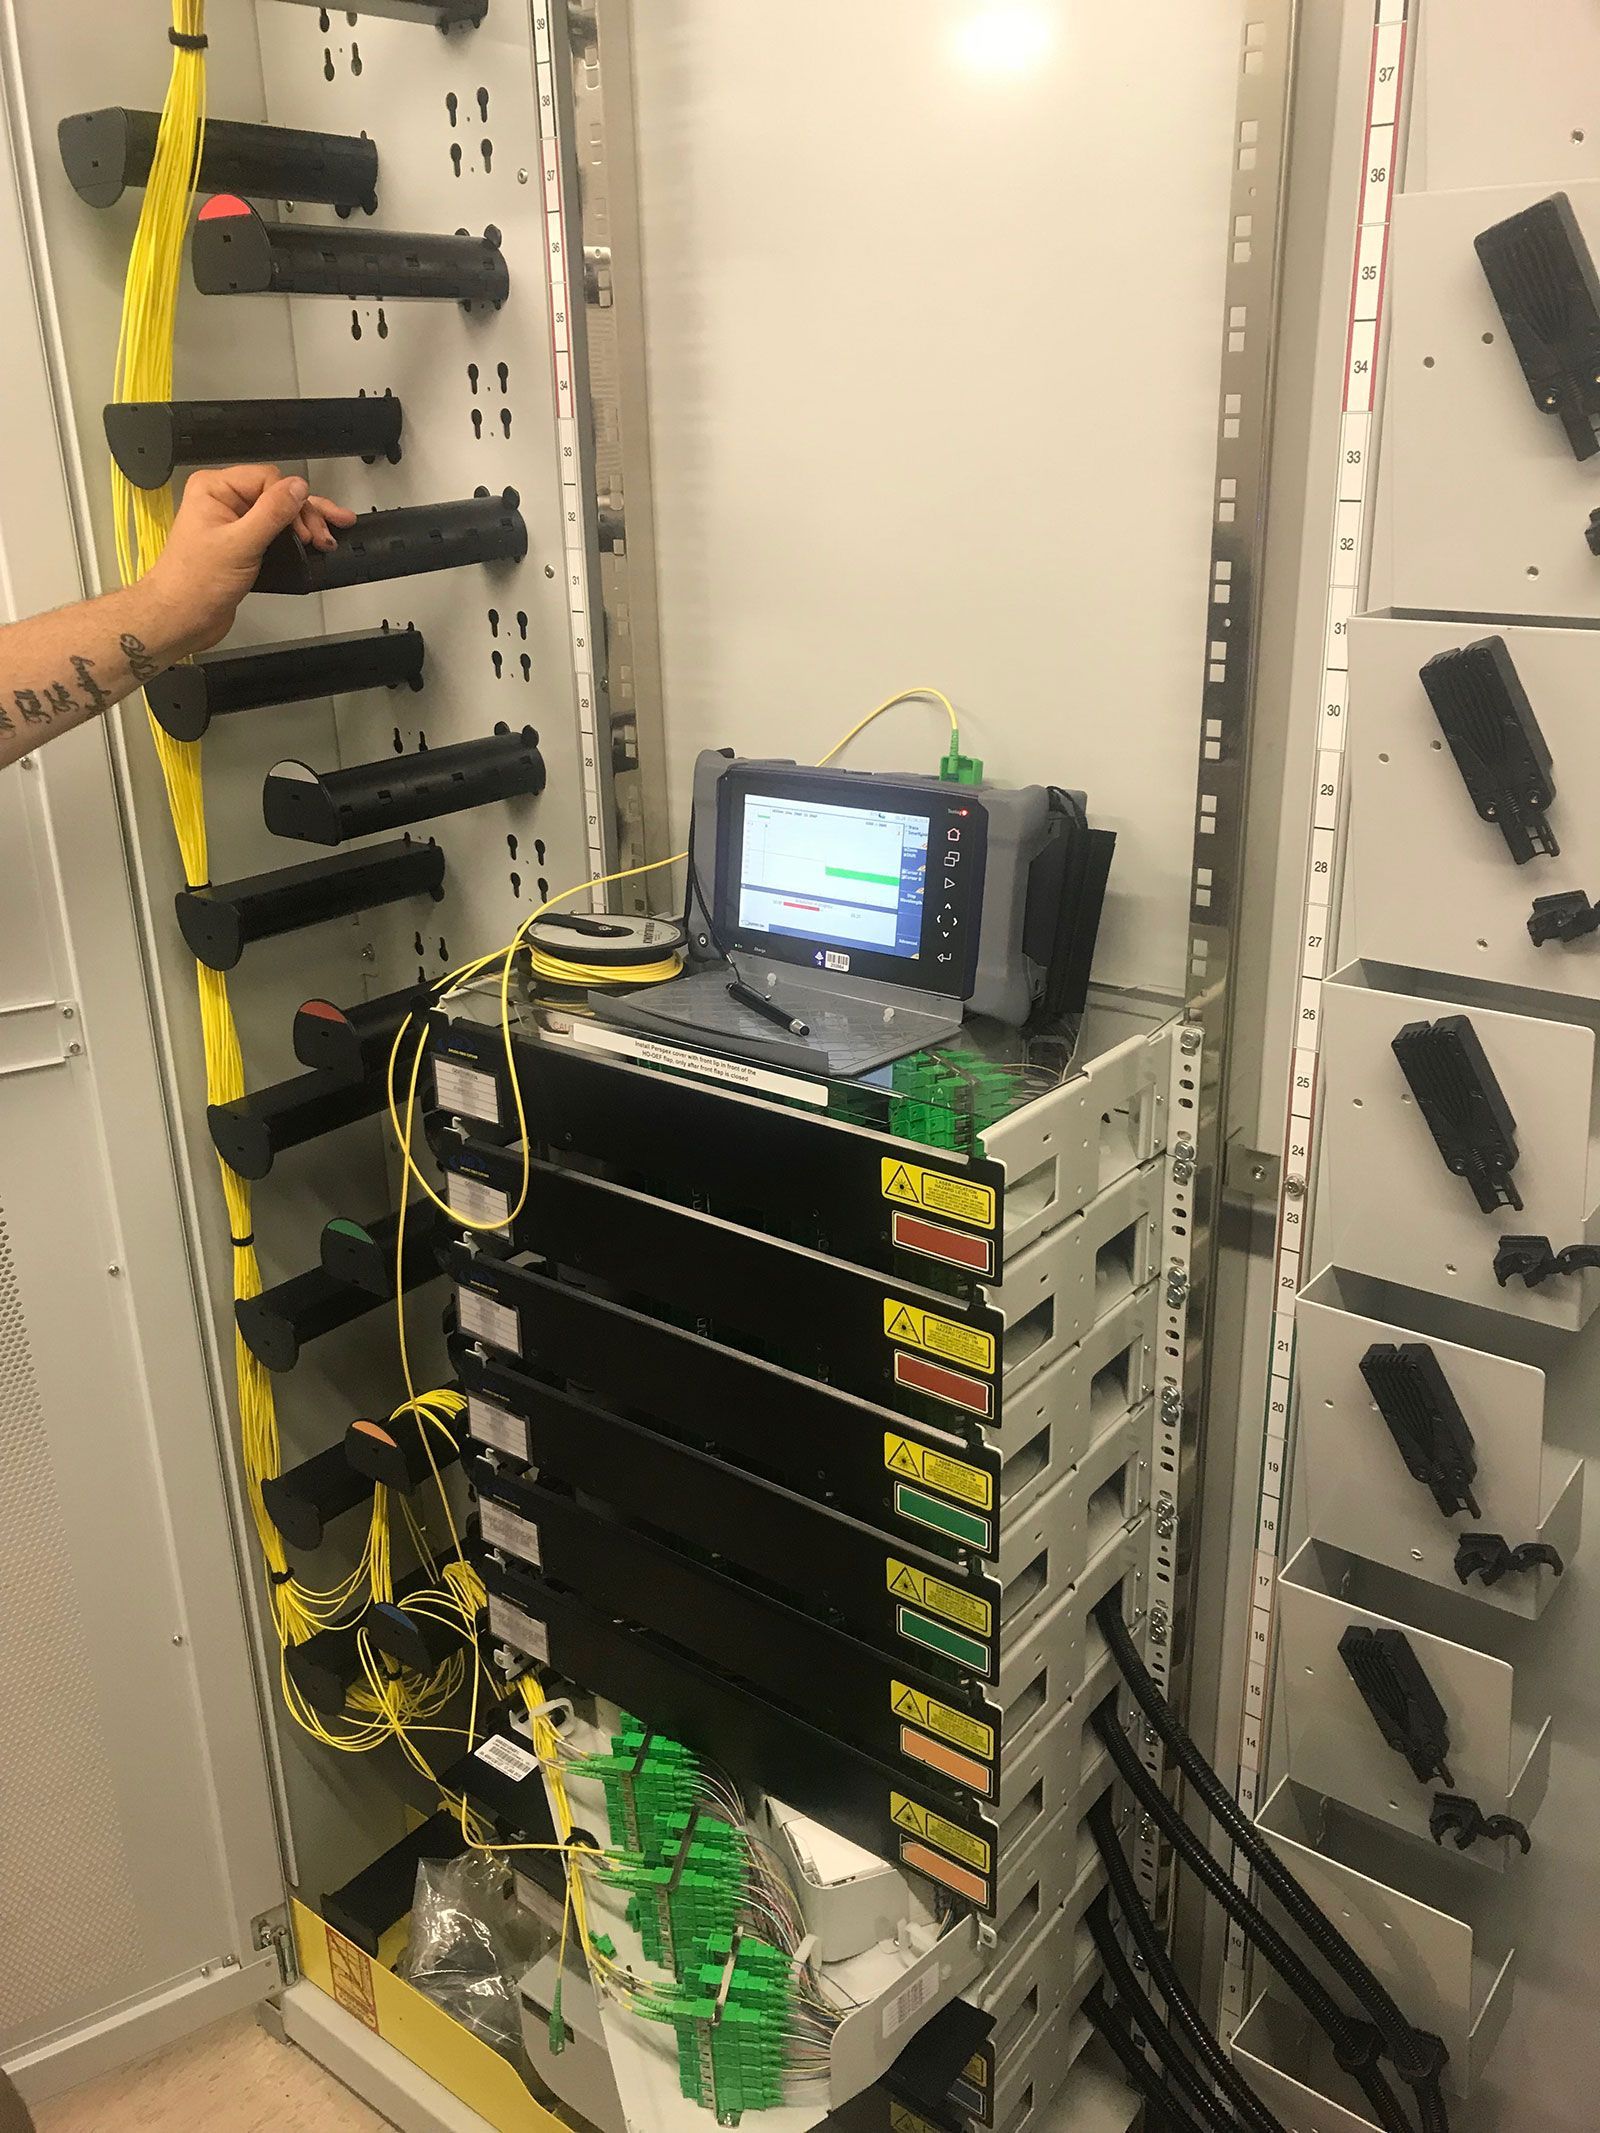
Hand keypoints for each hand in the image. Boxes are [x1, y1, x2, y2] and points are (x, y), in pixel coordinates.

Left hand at [141, 464, 357, 656]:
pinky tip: (312, 545)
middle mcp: (223, 501)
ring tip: (328, 539)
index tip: (302, 531)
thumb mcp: (239, 544)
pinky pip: (273, 534)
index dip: (290, 503)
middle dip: (304, 515)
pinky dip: (294, 540)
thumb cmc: (194, 583)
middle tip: (323, 536)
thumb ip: (271, 513)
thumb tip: (298, 487)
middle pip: (277, 495)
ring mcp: (233, 523)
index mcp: (214, 489)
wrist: (181, 618)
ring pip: (279, 515)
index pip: (268, 479)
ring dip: (305, 527)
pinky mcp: (242, 545)